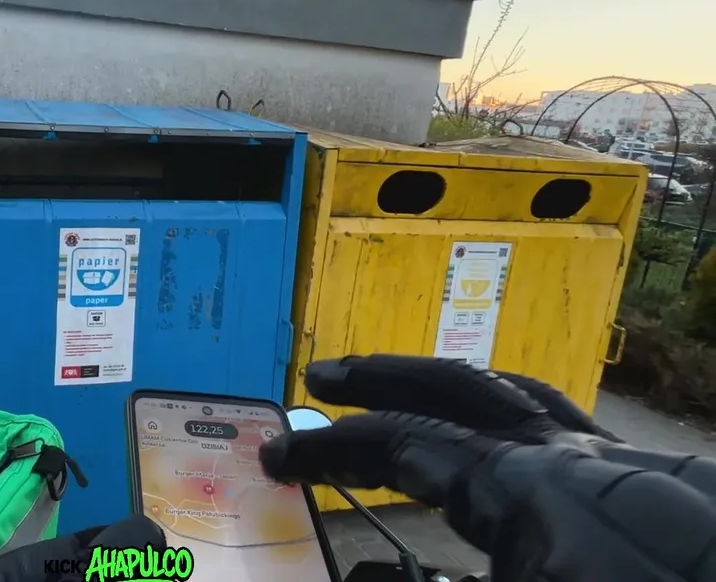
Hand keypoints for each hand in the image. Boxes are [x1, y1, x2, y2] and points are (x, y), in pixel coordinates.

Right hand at [259, 354, 715, 581]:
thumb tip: (363, 577)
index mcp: (525, 489)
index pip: (403, 445)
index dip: (334, 449)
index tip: (280, 459)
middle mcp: (570, 457)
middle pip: (458, 389)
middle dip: (385, 378)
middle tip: (325, 378)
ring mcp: (620, 465)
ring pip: (523, 395)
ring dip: (451, 387)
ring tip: (407, 389)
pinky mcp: (658, 484)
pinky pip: (572, 428)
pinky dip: (518, 417)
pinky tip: (510, 441)